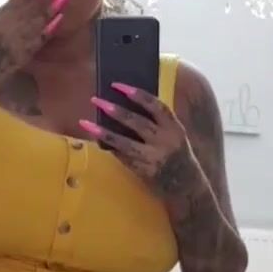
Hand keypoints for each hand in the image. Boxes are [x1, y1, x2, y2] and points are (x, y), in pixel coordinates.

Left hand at [81, 83, 197, 198]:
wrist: (187, 186)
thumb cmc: (177, 155)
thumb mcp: (173, 136)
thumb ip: (156, 124)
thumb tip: (125, 108)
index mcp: (174, 128)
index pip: (155, 106)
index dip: (137, 94)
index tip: (117, 85)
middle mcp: (165, 141)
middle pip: (137, 122)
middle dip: (115, 110)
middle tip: (96, 100)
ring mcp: (153, 158)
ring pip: (124, 142)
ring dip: (104, 132)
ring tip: (85, 123)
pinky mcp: (144, 171)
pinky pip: (123, 157)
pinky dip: (110, 148)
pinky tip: (97, 140)